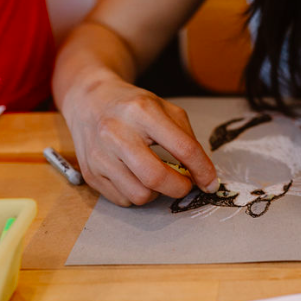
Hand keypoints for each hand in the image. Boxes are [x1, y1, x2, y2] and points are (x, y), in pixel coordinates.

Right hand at [62, 76, 218, 206]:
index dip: (203, 170)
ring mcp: (100, 155)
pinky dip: (137, 194)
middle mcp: (117, 133)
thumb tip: (202, 172)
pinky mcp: (90, 173)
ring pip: (140, 195)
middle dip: (180, 187)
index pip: (183, 148)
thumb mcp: (163, 108)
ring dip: (157, 193)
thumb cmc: (131, 106)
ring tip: (158, 177)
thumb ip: (185, 137)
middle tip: (186, 184)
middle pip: (157, 177)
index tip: (211, 182)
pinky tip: (137, 178)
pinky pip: (123, 199)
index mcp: (142, 111)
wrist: (89, 100)